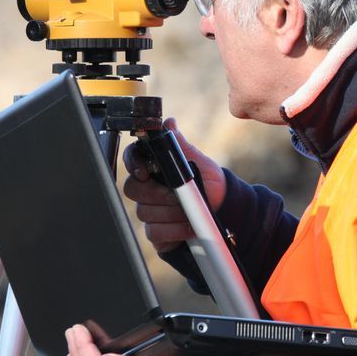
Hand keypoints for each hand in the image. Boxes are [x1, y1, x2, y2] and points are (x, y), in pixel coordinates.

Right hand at [122, 117, 226, 252]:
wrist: (224, 211)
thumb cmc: (210, 184)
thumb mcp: (200, 163)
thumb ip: (182, 146)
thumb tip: (169, 123)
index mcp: (156, 168)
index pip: (132, 159)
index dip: (133, 164)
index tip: (145, 172)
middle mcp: (148, 189)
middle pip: (133, 189)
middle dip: (157, 194)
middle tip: (178, 197)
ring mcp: (150, 211)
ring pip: (145, 212)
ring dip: (170, 214)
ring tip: (189, 213)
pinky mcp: (157, 232)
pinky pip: (154, 232)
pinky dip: (173, 230)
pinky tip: (188, 227)